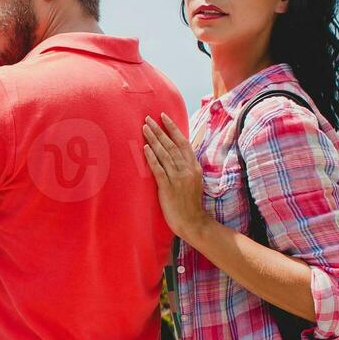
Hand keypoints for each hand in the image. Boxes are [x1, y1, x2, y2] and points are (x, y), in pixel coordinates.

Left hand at [143, 113, 209, 242]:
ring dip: (154, 140)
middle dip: (159, 130)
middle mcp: (187, 170)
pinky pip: (159, 169)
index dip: (172, 128)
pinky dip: (152, 158)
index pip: (183, 142)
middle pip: (172, 145)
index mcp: (194, 166)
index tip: (163, 116)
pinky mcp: (169, 188)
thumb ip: (185, 167)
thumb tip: (175, 153)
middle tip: (148, 118)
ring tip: (144, 128)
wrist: (193, 222)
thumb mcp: (193, 181)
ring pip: (165, 154)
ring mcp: (179, 178)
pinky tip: (145, 148)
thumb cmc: (190, 203)